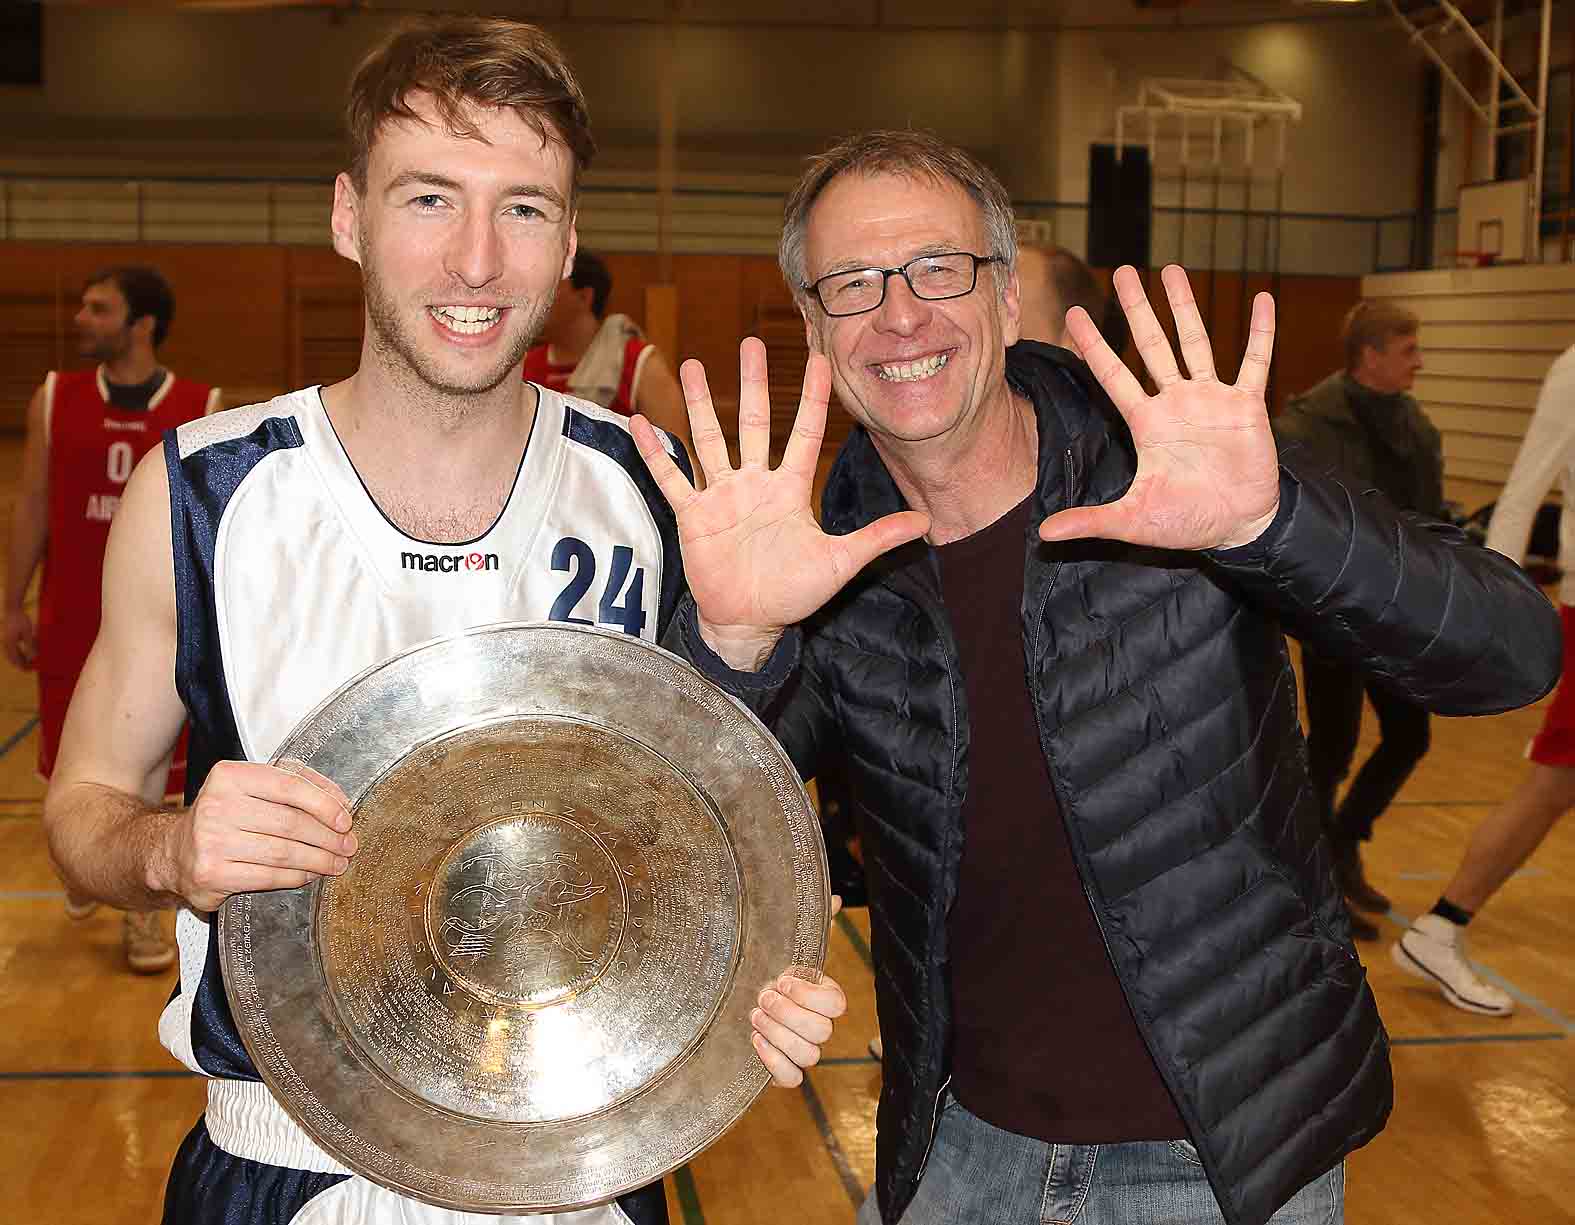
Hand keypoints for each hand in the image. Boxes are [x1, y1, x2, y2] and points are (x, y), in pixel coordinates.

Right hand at [3, 609, 35, 669]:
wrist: (12, 609)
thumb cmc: (21, 620)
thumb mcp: (28, 633)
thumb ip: (31, 645)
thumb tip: (34, 657)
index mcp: (10, 643)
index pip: (15, 659)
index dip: (23, 666)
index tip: (31, 670)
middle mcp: (6, 643)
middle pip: (12, 658)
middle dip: (21, 664)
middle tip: (31, 669)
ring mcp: (6, 641)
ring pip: (12, 654)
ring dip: (20, 659)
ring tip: (30, 663)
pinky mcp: (8, 638)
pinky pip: (12, 649)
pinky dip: (19, 653)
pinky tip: (26, 655)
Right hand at [158, 759, 355, 911]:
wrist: (175, 852)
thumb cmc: (225, 817)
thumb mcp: (253, 788)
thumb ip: (296, 785)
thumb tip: (340, 803)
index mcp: (230, 776)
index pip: (289, 785)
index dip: (325, 804)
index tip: (346, 819)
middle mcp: (217, 805)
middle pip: (290, 822)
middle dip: (328, 837)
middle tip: (348, 845)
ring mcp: (211, 841)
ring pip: (283, 852)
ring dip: (318, 860)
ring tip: (337, 862)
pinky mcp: (211, 873)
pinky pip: (268, 876)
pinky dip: (297, 876)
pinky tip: (310, 874)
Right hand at [631, 338, 927, 668]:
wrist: (749, 622)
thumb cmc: (792, 592)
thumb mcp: (840, 563)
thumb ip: (877, 538)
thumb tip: (926, 521)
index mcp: (789, 489)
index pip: (802, 433)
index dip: (811, 397)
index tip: (819, 358)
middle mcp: (754, 483)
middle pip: (752, 423)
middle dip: (752, 383)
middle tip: (751, 342)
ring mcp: (721, 496)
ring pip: (709, 440)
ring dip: (698, 404)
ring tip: (690, 364)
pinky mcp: (693, 515)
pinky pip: (671, 478)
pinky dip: (655, 453)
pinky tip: (641, 423)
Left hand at [752, 894, 846, 1085]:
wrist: (737, 997)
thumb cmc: (765, 969)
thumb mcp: (784, 944)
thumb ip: (811, 923)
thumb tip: (833, 899)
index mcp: (822, 997)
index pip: (836, 1004)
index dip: (811, 995)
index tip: (784, 978)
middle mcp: (817, 1026)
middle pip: (822, 1032)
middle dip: (789, 1014)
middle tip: (763, 996)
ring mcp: (801, 1051)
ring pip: (809, 1056)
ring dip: (779, 1035)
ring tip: (753, 1016)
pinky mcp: (783, 1071)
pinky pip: (793, 1079)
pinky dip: (775, 1063)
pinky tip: (754, 1041)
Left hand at [1040, 264, 1280, 550]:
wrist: (1237, 527)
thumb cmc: (1185, 522)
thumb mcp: (1133, 521)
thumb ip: (1091, 522)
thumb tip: (1044, 534)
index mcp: (1146, 424)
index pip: (1113, 375)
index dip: (1094, 345)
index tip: (1073, 313)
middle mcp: (1175, 403)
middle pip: (1152, 345)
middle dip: (1137, 309)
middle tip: (1122, 269)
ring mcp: (1211, 400)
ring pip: (1196, 343)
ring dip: (1185, 307)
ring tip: (1172, 269)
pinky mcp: (1246, 406)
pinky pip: (1255, 362)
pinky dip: (1261, 333)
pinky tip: (1263, 299)